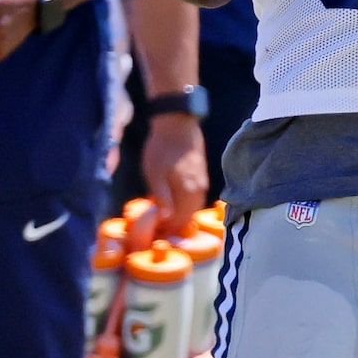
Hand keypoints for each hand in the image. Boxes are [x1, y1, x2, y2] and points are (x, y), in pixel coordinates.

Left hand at [141, 112, 208, 235]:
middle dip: (175, 225)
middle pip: (189, 216)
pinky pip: (194, 195)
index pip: (181, 221)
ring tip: (164, 216)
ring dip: (180, 214)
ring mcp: (202, 180)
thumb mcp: (155, 173)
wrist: (177, 122)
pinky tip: (173, 200)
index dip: (169, 231)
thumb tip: (166, 219)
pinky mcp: (201, 173)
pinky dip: (184, 203)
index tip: (155, 234)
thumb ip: (162, 197)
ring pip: (193, 206)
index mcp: (189, 192)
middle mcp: (199, 189)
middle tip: (158, 228)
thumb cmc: (162, 147)